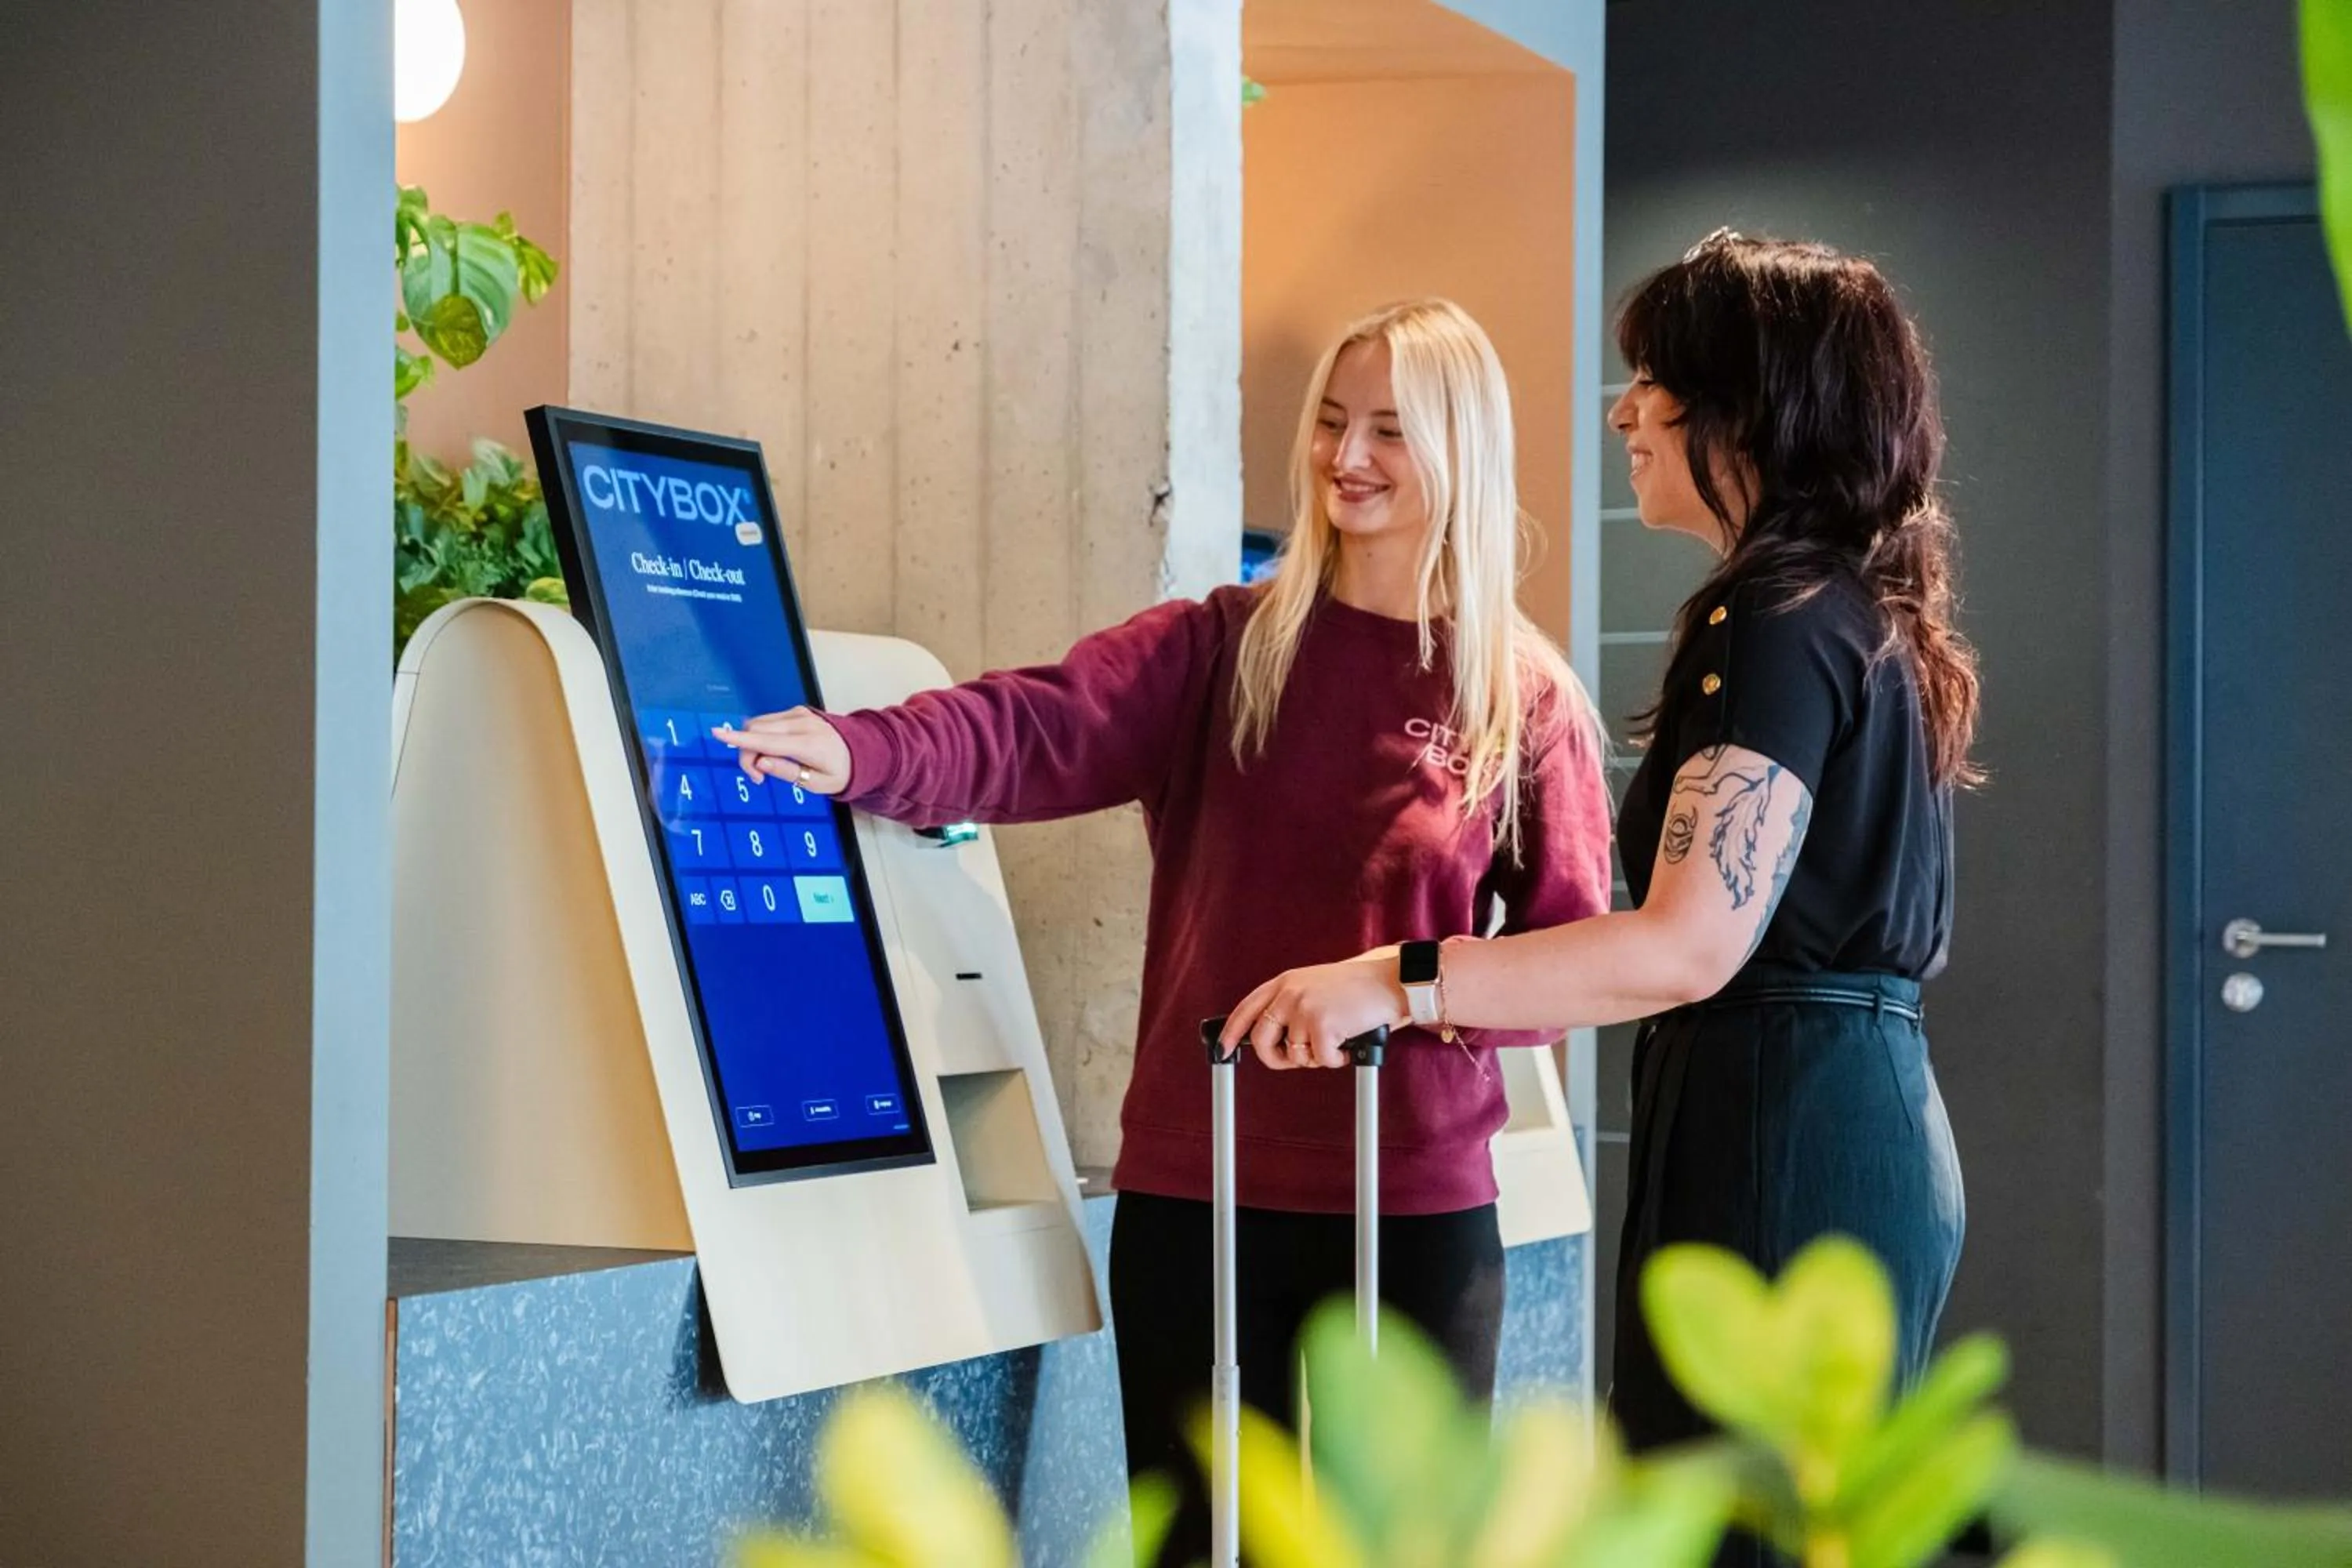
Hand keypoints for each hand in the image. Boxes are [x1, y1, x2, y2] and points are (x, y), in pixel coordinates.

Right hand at [711, 707, 852, 794]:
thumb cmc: (840, 772)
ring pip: (758, 723)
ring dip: (752, 744)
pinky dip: (761, 736)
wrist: (861, 750)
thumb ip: (787, 772)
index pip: (767, 741)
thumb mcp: (818, 784)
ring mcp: (799, 714)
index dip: (739, 740)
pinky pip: (768, 721)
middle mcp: (802, 724)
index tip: (717, 734)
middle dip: (746, 753)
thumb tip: (760, 762)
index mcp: (808, 744)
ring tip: (767, 765)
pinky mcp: (796, 711)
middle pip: (755, 730)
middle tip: (759, 777)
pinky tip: (774, 751)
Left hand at [1221, 950, 1408, 1071]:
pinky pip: (1321, 1060)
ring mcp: (1304, 1008)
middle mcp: (1289, 993)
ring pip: (1296, 1055)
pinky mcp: (1321, 1025)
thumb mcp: (1314, 986)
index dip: (1231, 1032)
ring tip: (1337, 1039)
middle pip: (1262, 1039)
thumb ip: (1290, 1004)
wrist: (1390, 982)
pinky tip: (1349, 1043)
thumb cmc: (1357, 990)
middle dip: (1276, 1059)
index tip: (1223, 1050)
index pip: (1246, 1009)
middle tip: (1295, 1060)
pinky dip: (1336, 1059)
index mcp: (1285, 982)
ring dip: (1317, 1057)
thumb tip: (1275, 1040)